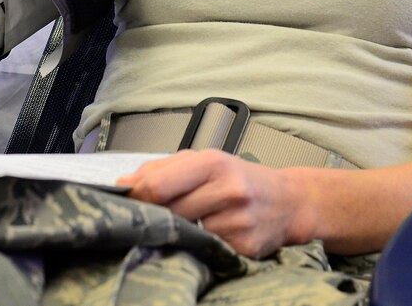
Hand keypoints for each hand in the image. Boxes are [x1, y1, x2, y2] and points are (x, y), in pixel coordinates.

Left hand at [117, 149, 312, 257]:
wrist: (287, 201)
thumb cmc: (240, 178)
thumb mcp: (202, 161)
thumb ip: (160, 170)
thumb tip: (124, 184)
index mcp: (212, 162)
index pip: (158, 185)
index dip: (136, 196)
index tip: (127, 201)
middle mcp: (228, 190)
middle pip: (169, 212)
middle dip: (156, 215)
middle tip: (154, 214)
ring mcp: (238, 221)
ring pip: (185, 233)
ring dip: (179, 231)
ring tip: (189, 221)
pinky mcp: (245, 247)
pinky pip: (206, 249)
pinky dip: (200, 244)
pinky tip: (208, 234)